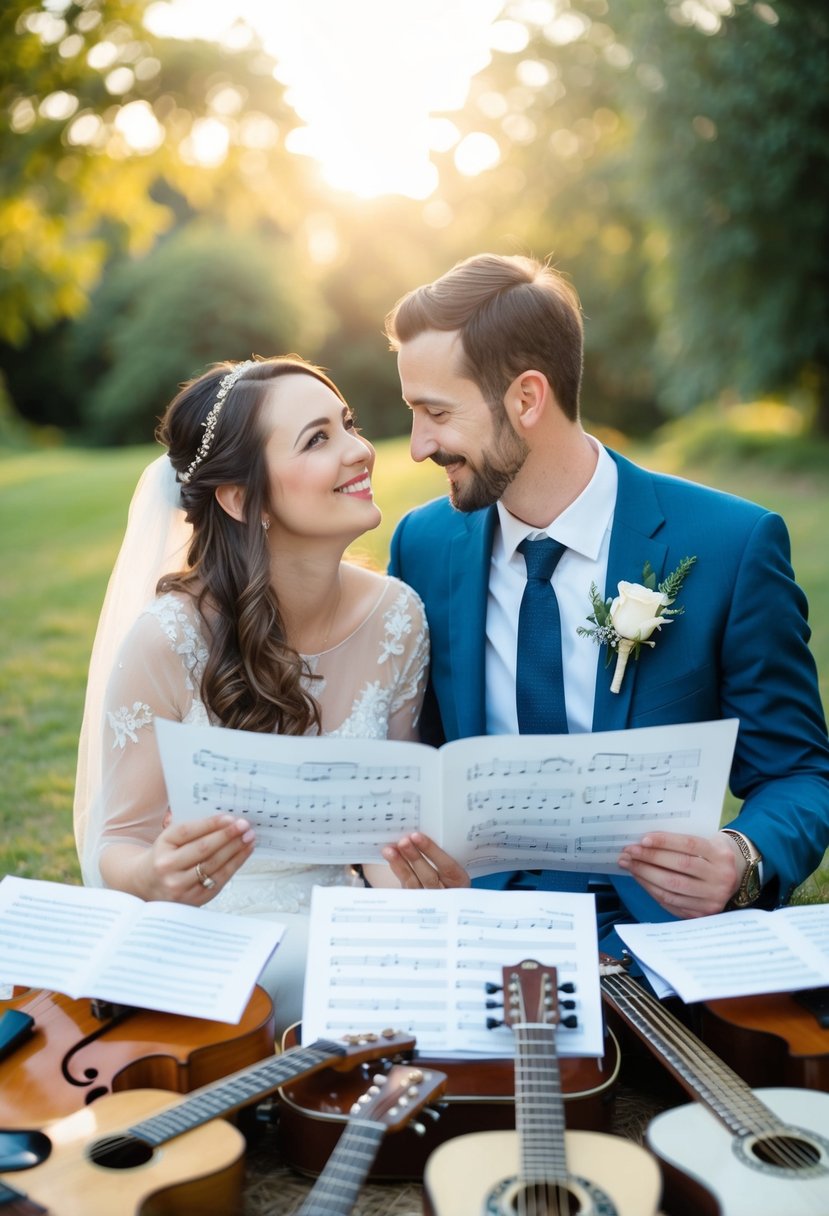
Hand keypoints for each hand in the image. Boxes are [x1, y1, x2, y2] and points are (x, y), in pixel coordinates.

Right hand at [137, 813, 255, 904]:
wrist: (147, 884)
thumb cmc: (165, 855)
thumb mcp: (169, 838)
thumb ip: (191, 828)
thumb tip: (224, 819)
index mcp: (162, 844)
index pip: (189, 831)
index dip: (212, 824)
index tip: (230, 817)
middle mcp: (168, 866)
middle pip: (203, 848)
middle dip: (228, 835)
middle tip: (244, 826)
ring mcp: (179, 885)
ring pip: (213, 864)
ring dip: (235, 849)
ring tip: (248, 837)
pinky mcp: (193, 899)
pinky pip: (219, 879)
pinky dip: (235, 864)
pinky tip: (244, 853)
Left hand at [379, 832, 470, 889]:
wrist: (445, 889)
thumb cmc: (449, 871)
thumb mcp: (451, 863)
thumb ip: (440, 853)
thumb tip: (419, 835)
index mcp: (459, 880)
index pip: (447, 867)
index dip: (432, 851)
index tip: (417, 836)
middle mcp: (445, 892)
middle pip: (429, 877)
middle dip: (414, 857)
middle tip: (402, 842)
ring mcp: (429, 898)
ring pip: (413, 883)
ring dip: (401, 864)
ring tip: (390, 850)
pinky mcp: (415, 900)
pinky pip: (405, 886)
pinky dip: (397, 870)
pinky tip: (391, 858)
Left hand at [617, 830, 742, 917]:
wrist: (738, 876)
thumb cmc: (713, 854)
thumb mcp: (708, 841)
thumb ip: (682, 842)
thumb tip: (645, 842)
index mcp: (721, 855)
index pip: (689, 845)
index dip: (664, 842)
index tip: (642, 840)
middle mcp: (721, 877)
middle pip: (679, 867)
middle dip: (649, 859)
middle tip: (628, 853)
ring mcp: (713, 898)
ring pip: (673, 887)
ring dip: (645, 876)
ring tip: (630, 865)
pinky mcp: (703, 913)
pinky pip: (672, 902)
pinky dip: (652, 890)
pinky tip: (641, 880)